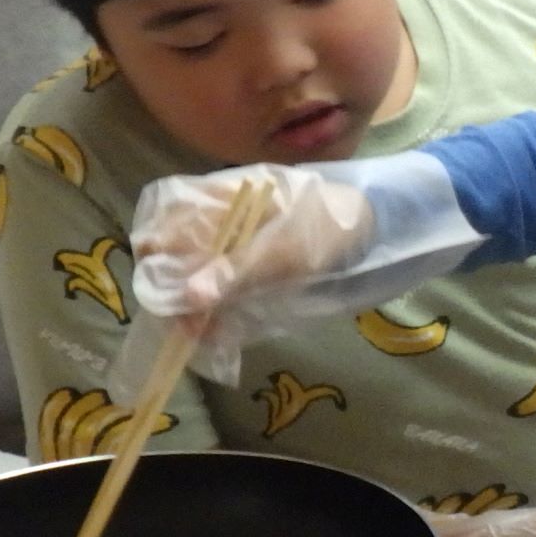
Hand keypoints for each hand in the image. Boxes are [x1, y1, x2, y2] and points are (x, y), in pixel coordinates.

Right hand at [130, 152, 476, 382]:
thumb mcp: (284, 251)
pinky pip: (222, 291)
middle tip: (186, 329)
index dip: (156, 255)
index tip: (163, 293)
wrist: (379, 227)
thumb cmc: (330, 226)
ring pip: (196, 278)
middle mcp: (220, 218)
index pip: (164, 218)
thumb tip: (189, 298)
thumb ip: (236, 272)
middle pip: (174, 254)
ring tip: (203, 339)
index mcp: (221, 197)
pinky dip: (218, 313)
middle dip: (174, 292)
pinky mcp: (253, 270)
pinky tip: (221, 335)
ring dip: (195, 310)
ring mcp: (236, 244)